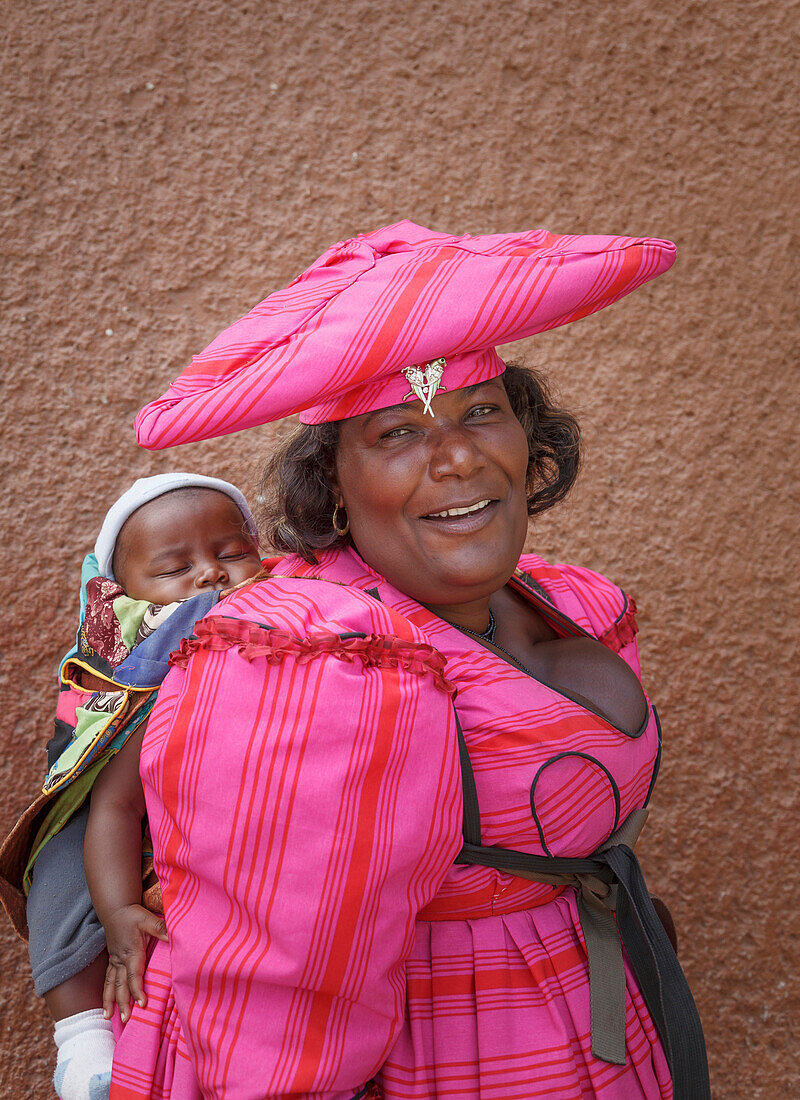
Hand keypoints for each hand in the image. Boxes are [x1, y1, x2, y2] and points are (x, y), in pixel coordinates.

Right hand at [102, 903, 168, 1021]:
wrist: (116, 909)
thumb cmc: (132, 915)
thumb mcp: (148, 919)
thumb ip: (159, 928)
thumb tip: (173, 937)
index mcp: (132, 951)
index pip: (135, 975)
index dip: (138, 990)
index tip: (143, 1004)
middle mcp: (121, 959)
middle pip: (121, 985)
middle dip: (123, 1003)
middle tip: (126, 1020)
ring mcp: (115, 961)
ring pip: (111, 984)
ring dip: (110, 1001)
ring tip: (107, 1017)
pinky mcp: (112, 960)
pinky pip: (107, 979)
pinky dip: (106, 993)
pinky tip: (105, 1005)